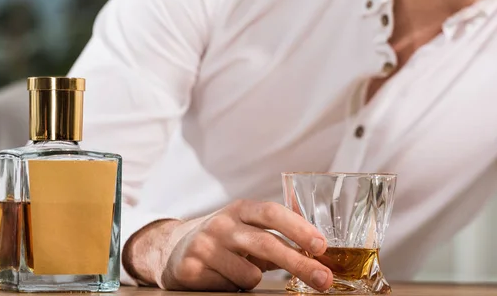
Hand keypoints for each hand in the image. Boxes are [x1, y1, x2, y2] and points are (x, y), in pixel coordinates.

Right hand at [156, 200, 331, 291]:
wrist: (173, 249)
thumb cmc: (223, 239)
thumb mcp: (247, 226)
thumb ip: (278, 231)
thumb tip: (319, 246)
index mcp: (240, 209)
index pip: (272, 212)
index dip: (299, 228)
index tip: (321, 246)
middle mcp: (222, 224)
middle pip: (267, 244)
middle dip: (299, 263)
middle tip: (322, 279)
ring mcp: (205, 246)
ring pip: (251, 274)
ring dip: (254, 279)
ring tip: (239, 271)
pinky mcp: (192, 269)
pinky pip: (231, 287)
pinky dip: (234, 287)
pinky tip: (221, 277)